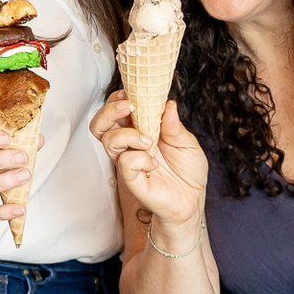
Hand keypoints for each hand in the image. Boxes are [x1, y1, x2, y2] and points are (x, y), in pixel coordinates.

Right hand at [91, 92, 205, 227]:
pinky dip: (140, 159)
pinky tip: (154, 164)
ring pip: (108, 140)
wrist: (192, 200)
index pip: (116, 111)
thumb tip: (167, 104)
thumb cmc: (187, 171)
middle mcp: (129, 145)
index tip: (129, 93)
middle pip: (101, 124)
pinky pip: (125, 163)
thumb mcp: (187, 142)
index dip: (117, 99)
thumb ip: (175, 125)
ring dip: (127, 134)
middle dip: (109, 111)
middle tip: (128, 107)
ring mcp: (128, 162)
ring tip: (149, 140)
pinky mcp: (131, 179)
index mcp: (139, 131)